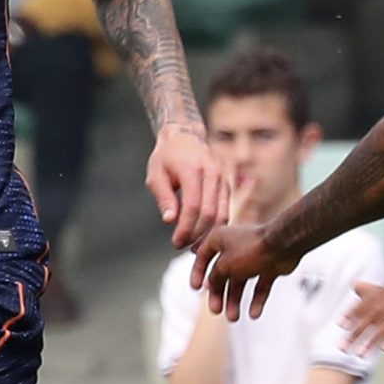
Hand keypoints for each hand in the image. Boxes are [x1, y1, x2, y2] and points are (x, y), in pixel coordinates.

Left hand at [146, 122, 224, 246]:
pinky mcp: (226, 185)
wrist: (186, 137)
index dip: (185, 228)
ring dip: (208, 234)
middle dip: (196, 234)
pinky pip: (225, 210)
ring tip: (193, 246)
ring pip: (221, 214)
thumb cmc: (166, 157)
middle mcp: (212, 174)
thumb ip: (164, 198)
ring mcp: (222, 179)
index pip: (193, 206)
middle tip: (182, 246)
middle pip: (210, 213)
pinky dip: (215, 226)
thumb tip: (170, 221)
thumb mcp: (156, 175)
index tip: (175, 241)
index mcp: (193, 170)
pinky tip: (203, 235)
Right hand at [191, 221, 299, 319]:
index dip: (198, 273)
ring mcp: (253, 257)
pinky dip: (256, 300)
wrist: (284, 245)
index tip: (196, 288)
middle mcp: (235, 246)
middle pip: (223, 274)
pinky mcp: (268, 266)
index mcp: (220, 239)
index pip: (203, 256)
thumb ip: (215, 278)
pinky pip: (259, 286)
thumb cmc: (252, 249)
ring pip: (241, 282)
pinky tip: (253, 314)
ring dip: (236, 300)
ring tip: (234, 317)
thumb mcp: (224, 266)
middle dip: (219, 294)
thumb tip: (211, 285)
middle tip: (216, 310)